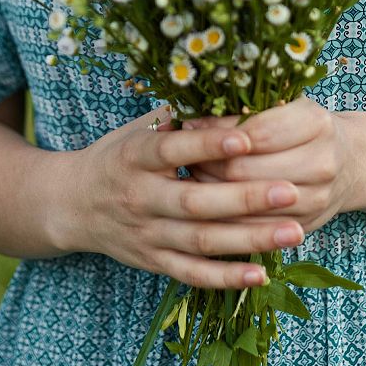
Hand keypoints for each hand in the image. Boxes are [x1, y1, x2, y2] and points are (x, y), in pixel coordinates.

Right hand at [63, 105, 307, 288]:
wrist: (71, 204)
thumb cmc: (118, 157)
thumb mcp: (138, 129)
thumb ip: (180, 115)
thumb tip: (229, 88)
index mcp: (134, 157)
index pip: (172, 149)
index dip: (208, 144)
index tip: (249, 138)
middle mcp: (139, 198)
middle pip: (195, 202)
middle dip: (246, 198)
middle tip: (291, 190)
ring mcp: (147, 234)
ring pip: (201, 242)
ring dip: (250, 240)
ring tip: (294, 232)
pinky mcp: (154, 262)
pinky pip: (192, 275)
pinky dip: (226, 278)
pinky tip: (261, 274)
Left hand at [183, 96, 358, 237]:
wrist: (350, 164)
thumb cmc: (304, 129)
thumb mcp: (284, 107)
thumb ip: (244, 112)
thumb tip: (190, 121)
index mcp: (316, 123)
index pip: (254, 132)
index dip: (216, 132)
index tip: (188, 126)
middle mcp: (322, 161)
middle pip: (247, 169)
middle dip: (208, 164)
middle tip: (184, 157)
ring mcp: (317, 198)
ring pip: (248, 203)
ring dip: (213, 193)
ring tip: (193, 178)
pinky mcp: (305, 226)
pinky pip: (255, 229)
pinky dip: (226, 219)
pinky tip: (208, 205)